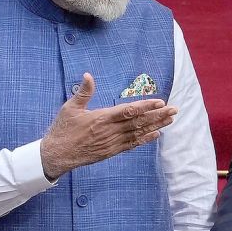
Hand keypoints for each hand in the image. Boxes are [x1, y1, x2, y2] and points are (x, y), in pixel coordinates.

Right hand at [40, 73, 176, 178]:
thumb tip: (89, 75)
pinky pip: (132, 145)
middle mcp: (110, 131)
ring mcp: (112, 143)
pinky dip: (145, 139)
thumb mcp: (70, 108)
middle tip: (174, 109)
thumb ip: (83, 92)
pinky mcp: (111, 151)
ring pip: (138, 133)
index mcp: (101, 118)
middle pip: (139, 122)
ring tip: (170, 120)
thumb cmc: (63, 129)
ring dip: (156, 126)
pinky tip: (156, 135)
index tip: (160, 102)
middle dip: (158, 115)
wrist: (57, 155)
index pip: (128, 111)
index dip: (146, 106)